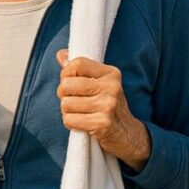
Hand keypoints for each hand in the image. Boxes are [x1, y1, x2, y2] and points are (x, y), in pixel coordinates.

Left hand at [56, 50, 150, 172]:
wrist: (128, 134)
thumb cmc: (108, 105)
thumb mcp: (100, 83)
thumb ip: (80, 68)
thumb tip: (61, 54)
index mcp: (111, 73)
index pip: (77, 64)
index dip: (66, 74)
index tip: (70, 83)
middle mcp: (111, 87)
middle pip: (67, 84)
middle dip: (63, 95)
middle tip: (74, 101)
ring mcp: (108, 106)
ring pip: (66, 104)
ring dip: (67, 111)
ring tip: (79, 113)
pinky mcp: (103, 124)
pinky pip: (70, 120)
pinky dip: (71, 123)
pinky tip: (82, 123)